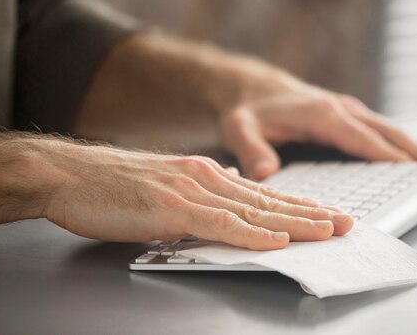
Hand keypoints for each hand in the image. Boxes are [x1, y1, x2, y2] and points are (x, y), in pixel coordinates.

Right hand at [32, 140, 352, 248]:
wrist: (70, 175)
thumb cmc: (113, 187)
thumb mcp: (166, 192)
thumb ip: (197, 202)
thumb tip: (221, 217)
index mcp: (207, 175)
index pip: (263, 194)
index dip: (298, 206)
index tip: (326, 214)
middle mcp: (207, 178)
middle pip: (268, 201)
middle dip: (311, 214)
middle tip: (345, 223)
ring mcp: (192, 191)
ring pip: (254, 212)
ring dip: (295, 223)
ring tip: (328, 231)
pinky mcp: (172, 208)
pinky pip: (221, 224)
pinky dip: (253, 234)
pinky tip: (278, 241)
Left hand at [215, 58, 416, 179]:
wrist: (251, 86)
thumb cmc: (248, 110)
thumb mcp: (240, 129)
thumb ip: (251, 150)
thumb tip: (266, 173)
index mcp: (321, 113)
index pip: (361, 138)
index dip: (388, 155)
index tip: (415, 169)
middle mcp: (340, 108)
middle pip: (386, 131)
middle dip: (416, 149)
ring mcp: (346, 110)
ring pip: (388, 128)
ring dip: (415, 144)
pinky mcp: (346, 114)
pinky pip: (380, 129)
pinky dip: (401, 141)